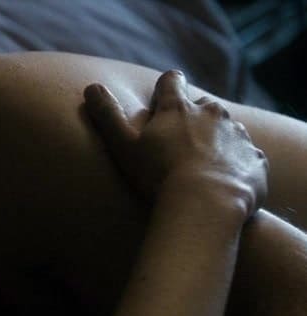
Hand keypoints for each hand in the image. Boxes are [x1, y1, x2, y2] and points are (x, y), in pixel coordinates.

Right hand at [84, 70, 268, 219]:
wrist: (207, 205)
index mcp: (178, 108)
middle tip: (177, 145)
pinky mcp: (255, 159)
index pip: (172, 81)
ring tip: (199, 170)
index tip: (160, 98)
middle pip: (202, 106)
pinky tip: (220, 185)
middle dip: (192, 119)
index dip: (165, 87)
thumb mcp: (123, 146)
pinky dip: (234, 165)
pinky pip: (245, 157)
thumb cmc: (159, 176)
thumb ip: (106, 116)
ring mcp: (237, 135)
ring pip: (225, 130)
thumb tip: (90, 88)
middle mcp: (211, 114)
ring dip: (214, 142)